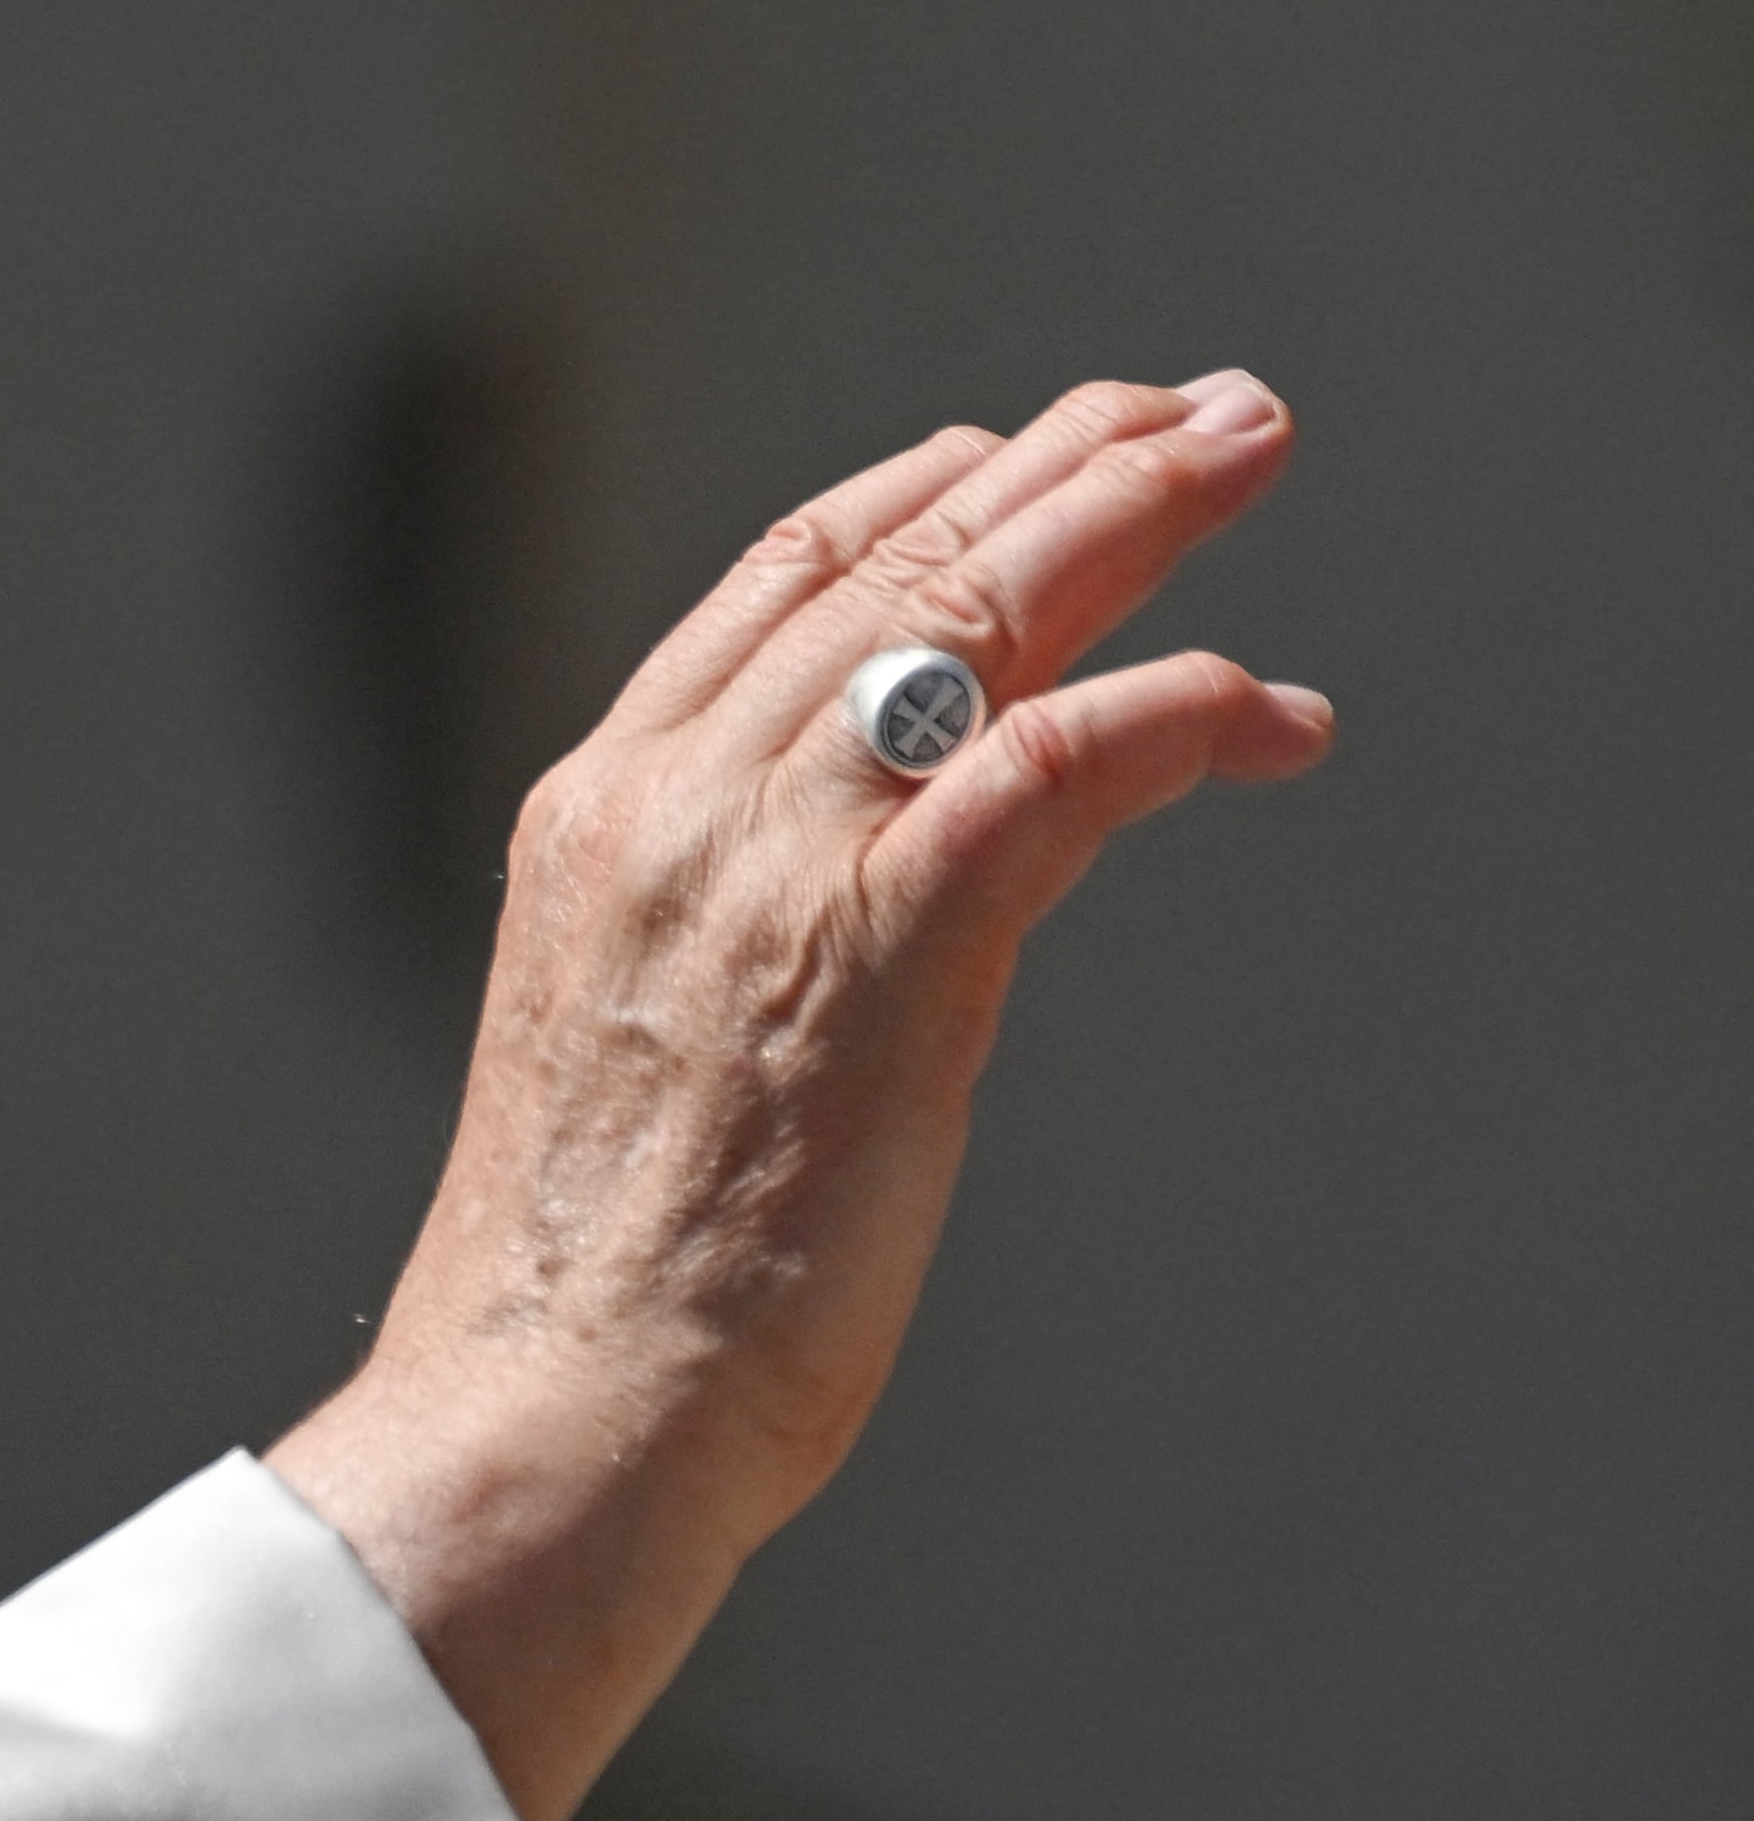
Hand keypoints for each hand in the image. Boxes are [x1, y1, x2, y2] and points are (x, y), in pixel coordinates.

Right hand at [269, 372, 1335, 1820]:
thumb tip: (879, 928)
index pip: (766, 594)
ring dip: (1139, 521)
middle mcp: (672, 804)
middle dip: (1060, 464)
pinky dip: (1181, 710)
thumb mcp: (637, 1055)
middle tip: (1200, 410)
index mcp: (594, 819)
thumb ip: (730, 945)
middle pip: (889, 567)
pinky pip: (1058, 761)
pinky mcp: (883, 949)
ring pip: (976, 617)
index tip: (1008, 455)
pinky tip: (1269, 712)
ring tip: (1250, 460)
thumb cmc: (597, 1299)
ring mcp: (771, 865)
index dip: (905, 501)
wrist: (552, 1409)